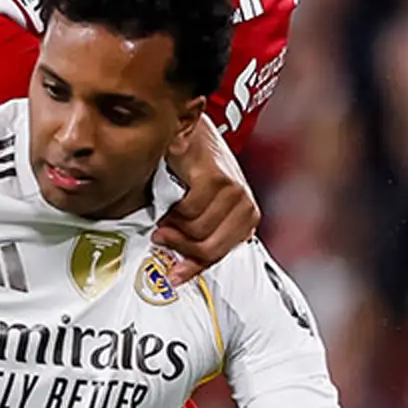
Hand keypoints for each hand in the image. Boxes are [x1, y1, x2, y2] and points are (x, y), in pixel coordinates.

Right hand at [153, 123, 258, 281]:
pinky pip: (189, 211)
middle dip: (179, 246)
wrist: (190, 131)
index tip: (173, 276)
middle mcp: (245, 205)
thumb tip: (180, 268)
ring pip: (196, 231)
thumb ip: (198, 236)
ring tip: (166, 214)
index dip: (192, 267)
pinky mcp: (216, 179)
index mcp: (246, 218)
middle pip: (207, 248)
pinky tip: (171, 198)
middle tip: (161, 236)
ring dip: (174, 225)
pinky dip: (174, 208)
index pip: (218, 254)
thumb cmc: (195, 168)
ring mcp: (233, 191)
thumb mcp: (202, 208)